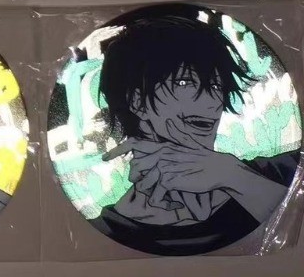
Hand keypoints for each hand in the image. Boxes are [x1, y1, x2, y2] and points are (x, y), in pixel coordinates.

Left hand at [104, 122, 242, 218]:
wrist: (218, 169)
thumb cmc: (203, 157)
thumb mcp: (187, 143)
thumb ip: (176, 133)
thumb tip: (169, 120)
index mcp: (161, 145)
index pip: (133, 144)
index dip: (117, 150)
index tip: (104, 157)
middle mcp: (159, 154)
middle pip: (135, 167)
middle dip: (137, 179)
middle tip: (148, 186)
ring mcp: (163, 167)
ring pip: (143, 183)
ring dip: (150, 192)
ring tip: (162, 194)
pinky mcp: (169, 180)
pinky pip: (155, 194)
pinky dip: (160, 201)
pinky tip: (170, 202)